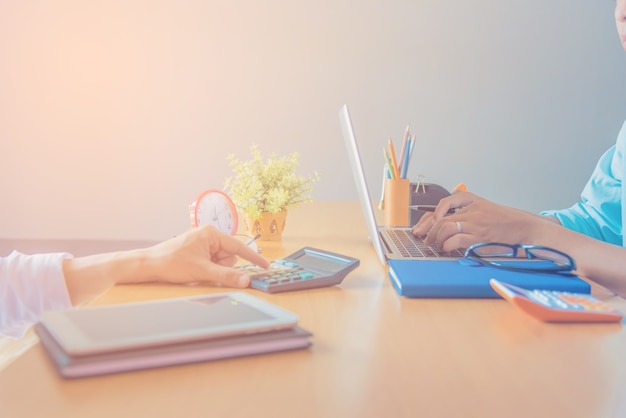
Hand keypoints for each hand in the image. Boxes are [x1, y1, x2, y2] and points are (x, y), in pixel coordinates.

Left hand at [142, 225, 269, 287]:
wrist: (148, 265)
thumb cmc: (171, 262)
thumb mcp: (202, 271)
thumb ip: (226, 276)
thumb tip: (245, 280)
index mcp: (212, 234)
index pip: (238, 247)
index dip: (253, 257)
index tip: (266, 265)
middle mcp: (209, 236)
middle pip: (229, 257)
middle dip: (221, 267)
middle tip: (205, 270)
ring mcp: (203, 244)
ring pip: (221, 262)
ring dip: (213, 270)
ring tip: (197, 270)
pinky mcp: (198, 252)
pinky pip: (212, 263)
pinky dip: (207, 270)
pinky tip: (194, 270)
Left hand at [411, 192, 550, 251]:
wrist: (526, 227)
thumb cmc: (506, 222)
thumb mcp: (486, 209)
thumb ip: (468, 212)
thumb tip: (444, 225)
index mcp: (473, 200)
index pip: (444, 204)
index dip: (429, 216)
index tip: (422, 226)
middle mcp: (472, 209)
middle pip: (440, 217)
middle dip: (427, 229)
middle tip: (423, 239)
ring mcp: (475, 222)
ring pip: (445, 227)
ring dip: (436, 238)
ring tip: (435, 245)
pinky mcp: (479, 236)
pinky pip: (455, 239)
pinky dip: (446, 245)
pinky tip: (445, 248)